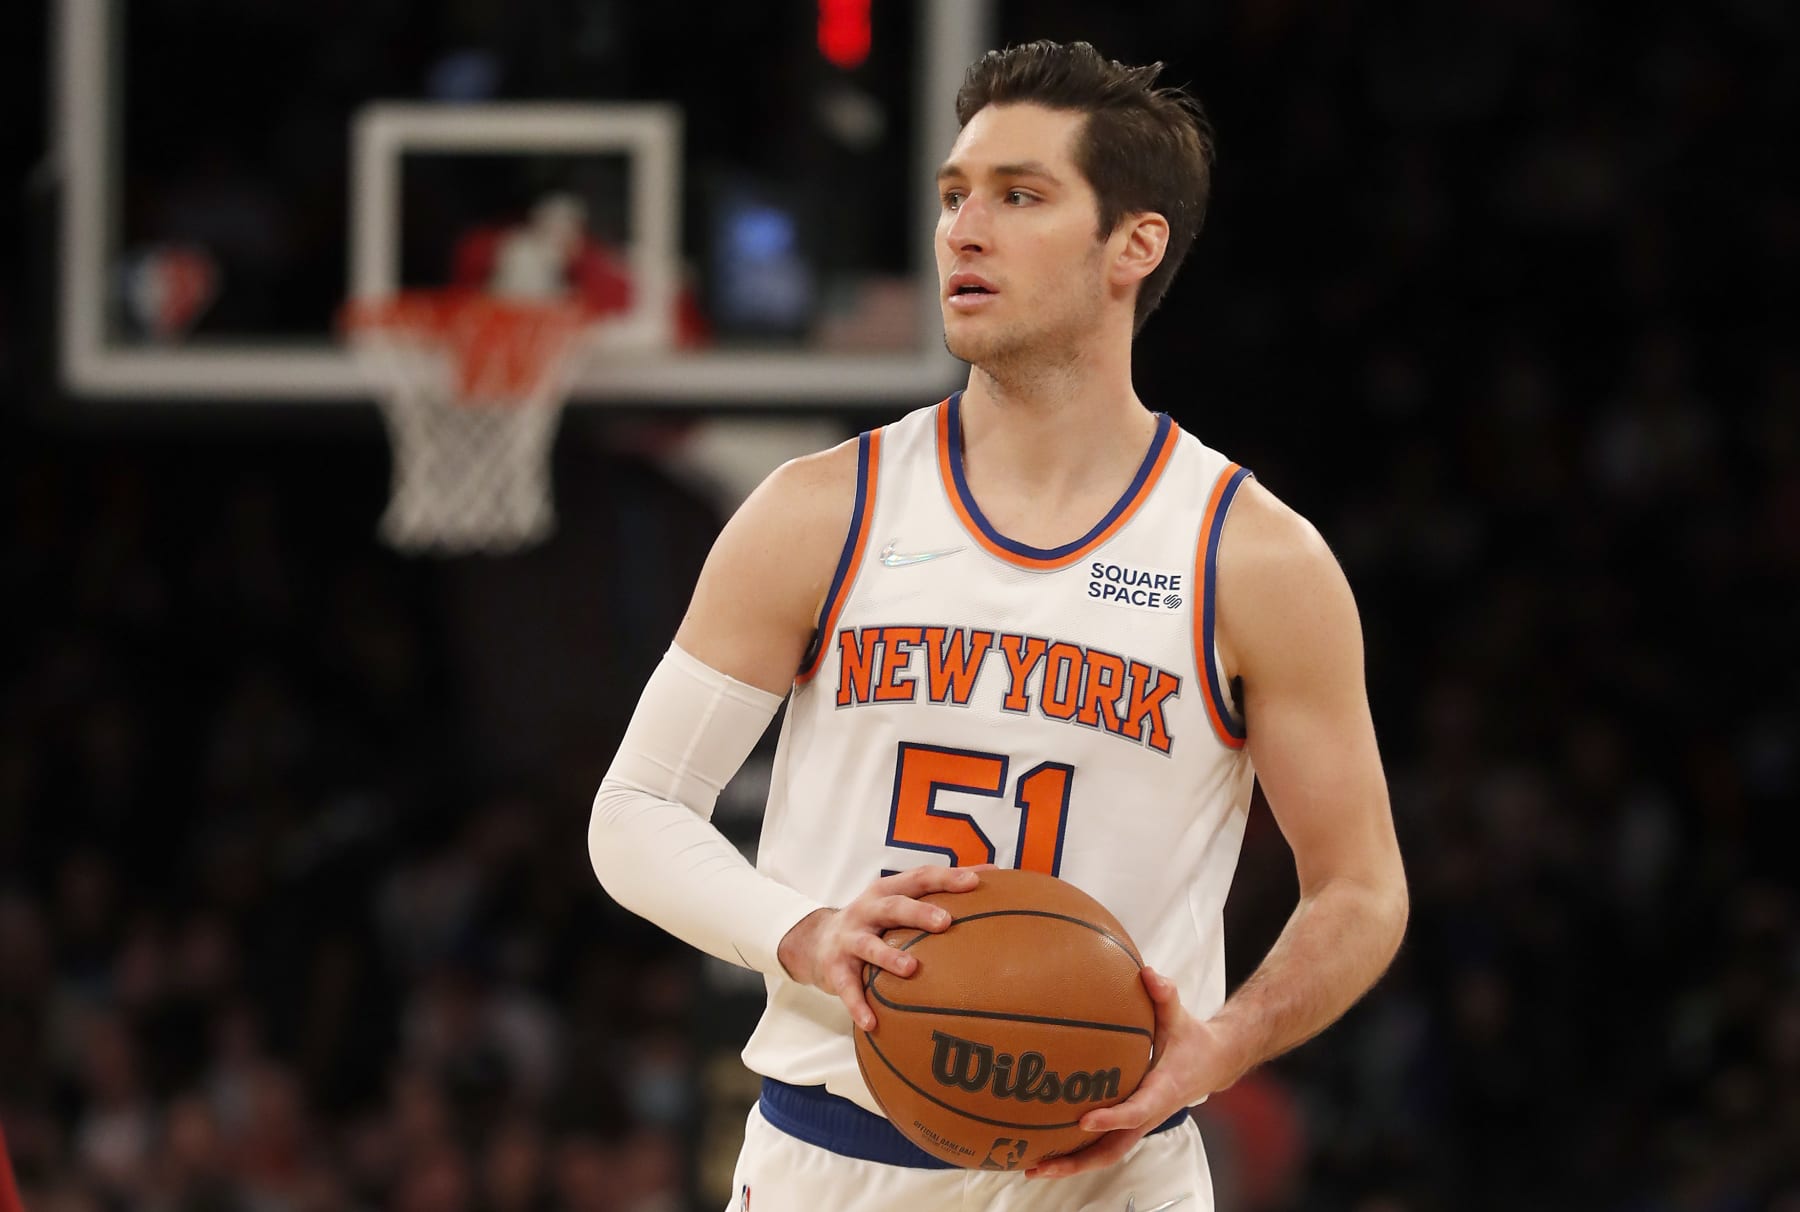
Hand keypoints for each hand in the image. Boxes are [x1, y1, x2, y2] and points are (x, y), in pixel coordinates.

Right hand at [777, 865, 983, 1031]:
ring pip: (868, 945)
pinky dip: (858, 1005)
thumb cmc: (875, 921)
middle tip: (945, 922)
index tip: (975, 882)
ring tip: (910, 969)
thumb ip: (939, 890)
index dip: (946, 878)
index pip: (919, 878)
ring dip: (888, 956)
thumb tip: (996, 874)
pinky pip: (847, 988)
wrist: (815, 941)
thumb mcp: (899, 900)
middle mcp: (867, 910)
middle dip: (918, 913)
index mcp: (888, 891)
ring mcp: (849, 938)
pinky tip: (872, 1022)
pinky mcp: (836, 968)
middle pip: (894, 907)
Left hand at [1027, 967, 1246, 1179]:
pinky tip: (1045, 1149)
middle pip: (1114, 1148)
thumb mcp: (1180, 1015)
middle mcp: (1148, 1114)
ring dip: (1072, 1164)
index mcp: (1162, 1091)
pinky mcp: (1130, 1123)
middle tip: (1042, 1166)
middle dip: (1079, 1161)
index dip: (1112, 1118)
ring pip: (1106, 1152)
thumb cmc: (1190, 1039)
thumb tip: (1147, 974)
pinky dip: (1078, 1151)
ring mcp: (1138, 1123)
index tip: (1084, 1121)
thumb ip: (1165, 995)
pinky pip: (1104, 1143)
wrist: (1212, 1063)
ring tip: (1033, 1168)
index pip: (1136, 1111)